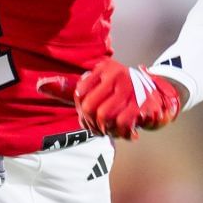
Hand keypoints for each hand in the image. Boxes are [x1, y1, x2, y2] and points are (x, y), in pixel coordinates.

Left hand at [36, 59, 181, 139]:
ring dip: (106, 130)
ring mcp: (130, 88)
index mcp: (103, 68)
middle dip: (91, 124)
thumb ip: (70, 89)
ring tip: (113, 130)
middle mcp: (116, 74)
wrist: (163, 95)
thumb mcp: (97, 87)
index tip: (90, 118)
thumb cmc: (122, 94)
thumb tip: (40, 85)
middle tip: (99, 129)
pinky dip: (122, 133)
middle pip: (88, 107)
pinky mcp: (142, 102)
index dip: (81, 112)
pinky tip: (128, 133)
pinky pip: (121, 124)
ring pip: (103, 117)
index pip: (79, 94)